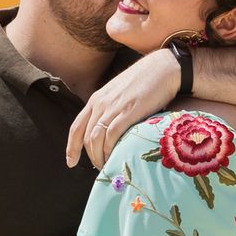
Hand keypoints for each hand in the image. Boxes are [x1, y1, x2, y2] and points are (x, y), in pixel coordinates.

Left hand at [67, 50, 179, 168]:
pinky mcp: (127, 112)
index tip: (71, 162)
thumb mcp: (120, 94)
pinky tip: (115, 158)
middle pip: (86, 137)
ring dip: (99, 157)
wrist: (164, 67)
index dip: (71, 147)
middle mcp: (100, 104)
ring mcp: (112, 108)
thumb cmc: (145, 81)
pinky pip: (111, 136)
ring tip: (108, 167)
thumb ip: (111, 110)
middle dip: (90, 156)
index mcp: (96, 99)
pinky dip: (110, 150)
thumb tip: (109, 132)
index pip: (76, 127)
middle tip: (101, 168)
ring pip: (95, 139)